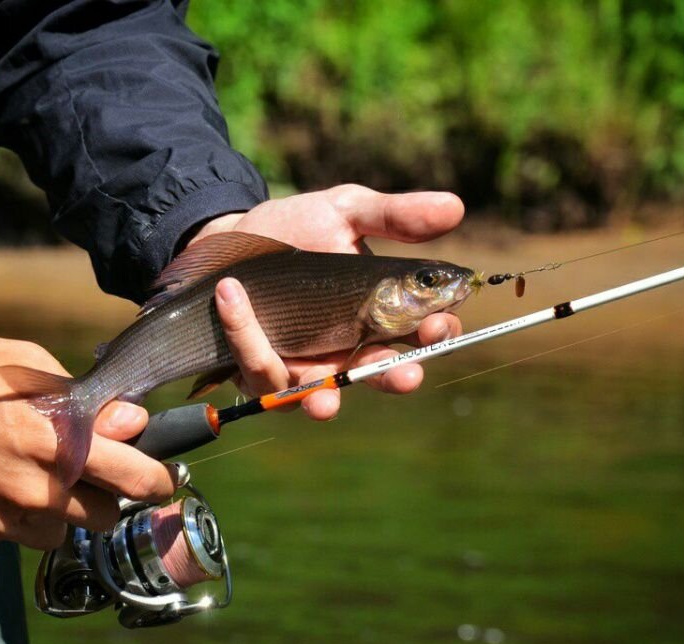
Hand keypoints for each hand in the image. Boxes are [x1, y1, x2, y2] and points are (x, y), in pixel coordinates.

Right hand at [0, 332, 174, 549]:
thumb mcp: (25, 364)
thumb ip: (84, 400)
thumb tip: (130, 420)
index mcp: (58, 443)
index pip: (136, 480)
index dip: (155, 479)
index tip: (158, 477)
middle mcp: (35, 492)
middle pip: (104, 518)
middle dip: (102, 496)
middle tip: (82, 470)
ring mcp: (1, 521)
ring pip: (58, 533)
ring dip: (55, 511)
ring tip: (26, 475)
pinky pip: (10, 537)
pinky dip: (8, 517)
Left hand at [190, 184, 464, 419]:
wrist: (228, 239)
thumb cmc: (293, 229)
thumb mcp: (343, 212)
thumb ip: (393, 216)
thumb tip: (455, 208)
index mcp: (380, 316)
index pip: (424, 335)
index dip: (437, 335)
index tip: (438, 325)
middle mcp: (348, 351)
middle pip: (382, 376)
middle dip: (395, 379)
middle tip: (405, 375)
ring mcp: (305, 367)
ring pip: (319, 394)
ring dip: (323, 397)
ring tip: (324, 393)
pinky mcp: (259, 371)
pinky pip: (260, 370)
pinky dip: (246, 335)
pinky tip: (232, 294)